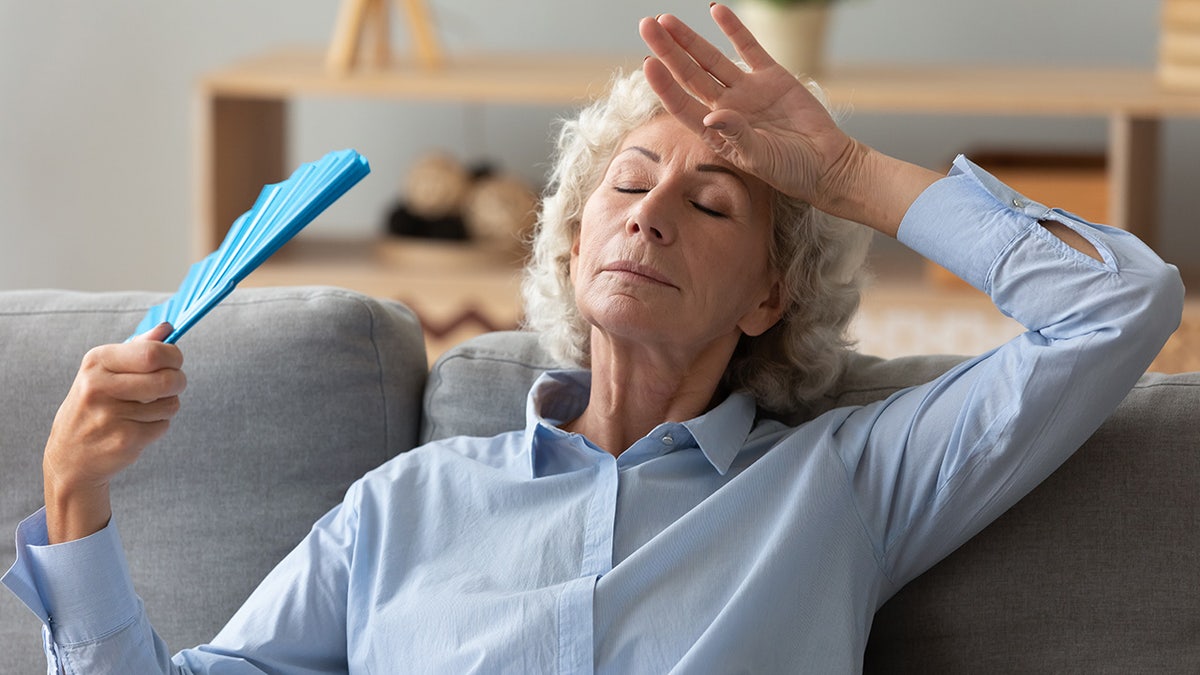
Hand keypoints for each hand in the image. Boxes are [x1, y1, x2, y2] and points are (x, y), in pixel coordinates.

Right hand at [43, 322, 185, 542]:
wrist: (69, 456)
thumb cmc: (94, 405)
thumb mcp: (105, 371)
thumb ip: (137, 347)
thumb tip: (167, 328)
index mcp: (96, 362)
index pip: (152, 353)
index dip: (174, 356)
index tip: (175, 361)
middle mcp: (99, 386)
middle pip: (168, 378)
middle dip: (179, 381)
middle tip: (173, 384)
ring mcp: (110, 415)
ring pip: (170, 403)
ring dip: (167, 406)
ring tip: (145, 409)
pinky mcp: (124, 440)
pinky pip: (163, 425)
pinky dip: (158, 426)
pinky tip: (137, 427)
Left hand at [640, 4, 939, 235]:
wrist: (826, 163)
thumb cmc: (790, 170)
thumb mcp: (761, 158)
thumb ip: (737, 136)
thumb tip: (711, 116)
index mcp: (716, 132)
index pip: (682, 104)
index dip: (664, 85)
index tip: (648, 63)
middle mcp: (725, 108)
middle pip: (689, 75)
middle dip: (668, 51)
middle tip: (646, 26)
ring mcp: (746, 91)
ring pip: (710, 60)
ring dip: (689, 39)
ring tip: (665, 20)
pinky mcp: (771, 77)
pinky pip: (748, 48)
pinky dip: (733, 29)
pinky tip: (715, 10)